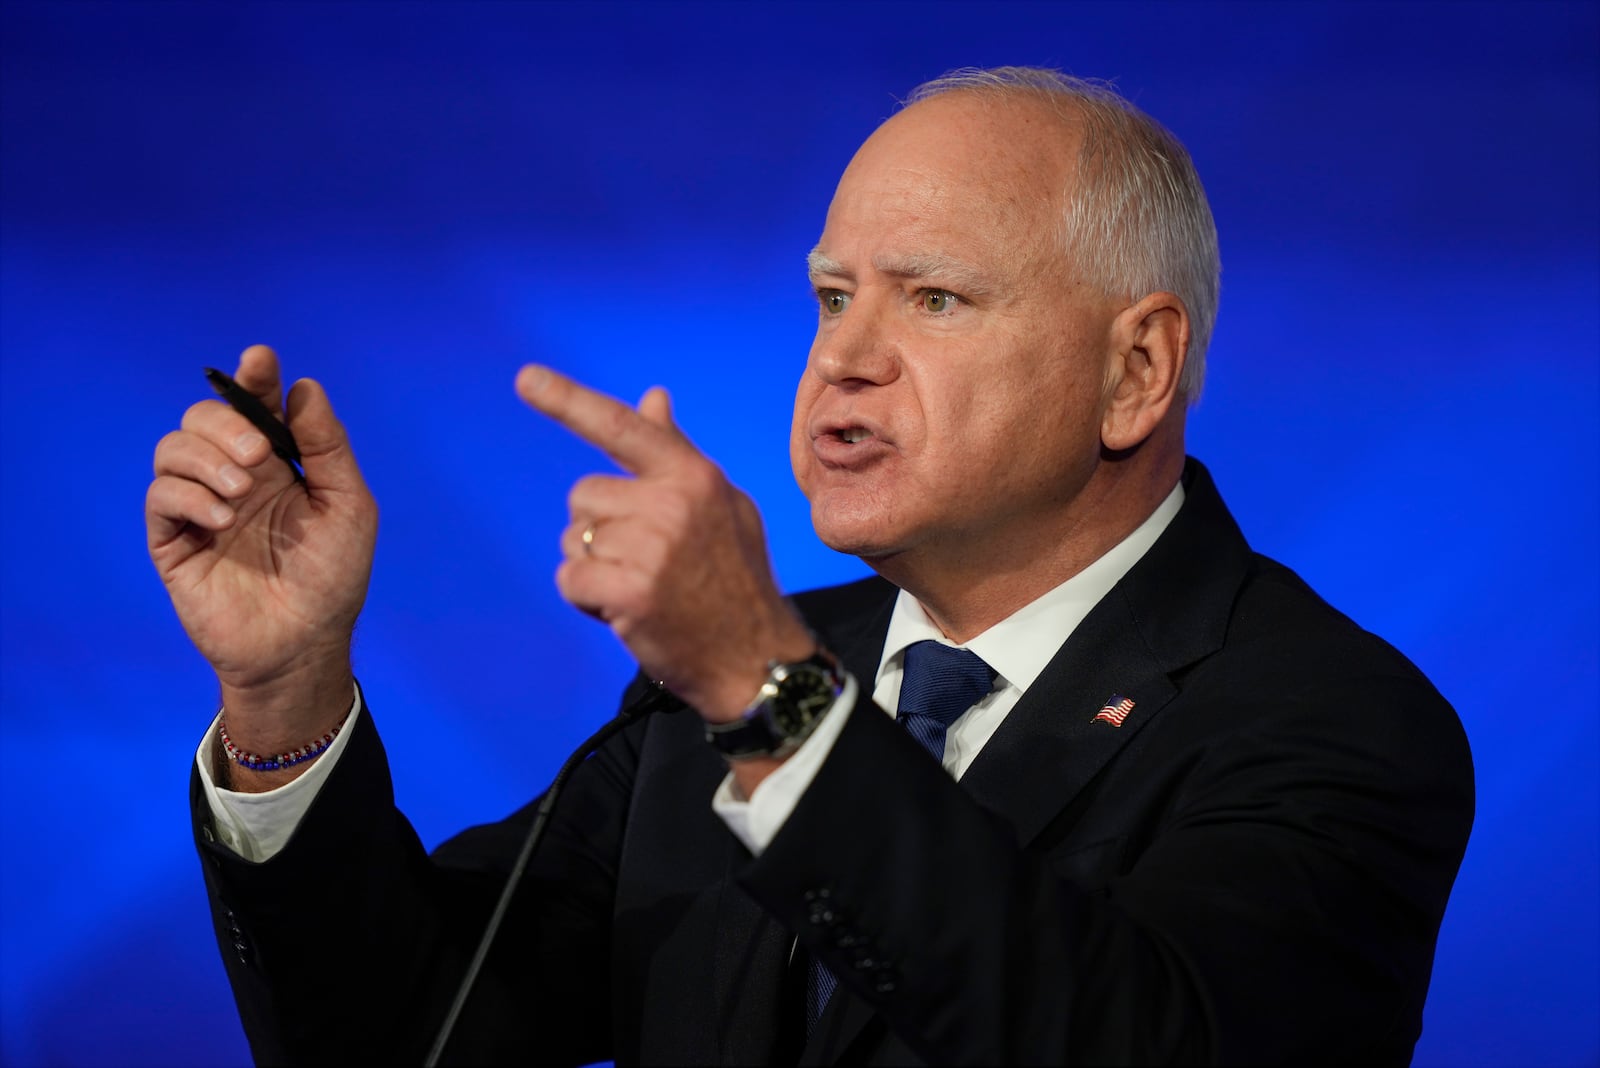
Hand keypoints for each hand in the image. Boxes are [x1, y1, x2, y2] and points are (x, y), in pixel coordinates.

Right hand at [147, 345, 376, 771]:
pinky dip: (189, 495)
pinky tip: (222, 518)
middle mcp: (236, 477)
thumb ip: (327, 447)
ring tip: (241, 493)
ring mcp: (201, 507)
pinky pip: (160, 496)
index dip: (253, 377)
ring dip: (205, 458)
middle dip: (226, 422)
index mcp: (280, 464)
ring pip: (173, 448)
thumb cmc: (333, 578)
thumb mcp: (348, 507)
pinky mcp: (174, 540)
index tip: (260, 359)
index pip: (256, 405)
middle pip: (203, 417)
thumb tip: (304, 387)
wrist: (303, 643)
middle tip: (257, 455)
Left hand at [516, 365, 813, 721]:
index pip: (622, 428)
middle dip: (600, 530)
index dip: (568, 400)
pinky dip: (587, 599)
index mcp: (694, 475)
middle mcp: (673, 502)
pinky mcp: (631, 590)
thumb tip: (652, 396)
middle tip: (647, 563)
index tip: (525, 378)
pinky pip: (570, 578)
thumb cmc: (733, 579)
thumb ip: (676, 453)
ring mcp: (652, 546)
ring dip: (595, 567)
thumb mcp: (720, 505)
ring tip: (644, 588)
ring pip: (574, 540)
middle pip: (584, 497)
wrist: (757, 660)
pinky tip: (628, 612)